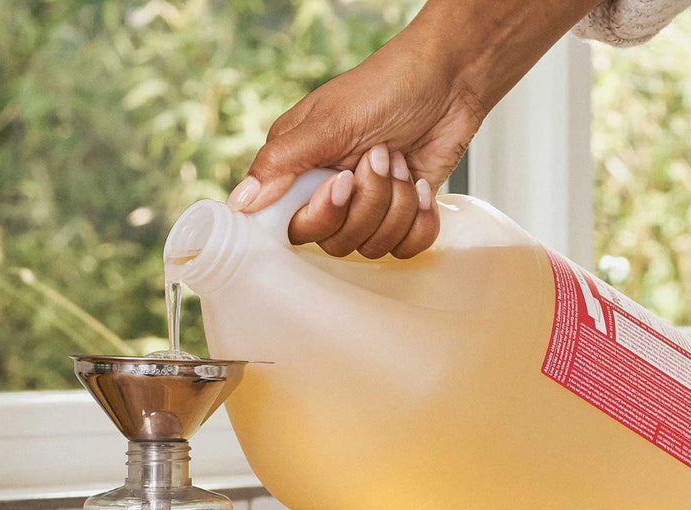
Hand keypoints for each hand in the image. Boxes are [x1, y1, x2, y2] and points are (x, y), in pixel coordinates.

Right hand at [226, 28, 478, 258]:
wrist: (451, 79)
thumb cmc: (387, 86)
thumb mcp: (329, 121)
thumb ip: (282, 164)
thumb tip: (240, 204)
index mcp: (300, 171)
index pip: (292, 227)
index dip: (322, 215)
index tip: (341, 183)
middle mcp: (330, 195)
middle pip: (335, 242)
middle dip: (368, 203)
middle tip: (381, 157)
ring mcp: (367, 209)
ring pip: (373, 247)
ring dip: (396, 204)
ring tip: (401, 161)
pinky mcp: (402, 218)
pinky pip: (406, 249)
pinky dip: (419, 220)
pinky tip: (421, 186)